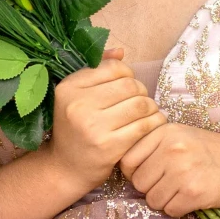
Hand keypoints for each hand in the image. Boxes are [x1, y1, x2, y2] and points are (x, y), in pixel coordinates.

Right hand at [47, 46, 165, 188]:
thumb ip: (97, 70)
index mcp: (69, 87)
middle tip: (139, 102)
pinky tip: (151, 125)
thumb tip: (121, 51)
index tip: (126, 87)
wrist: (65, 168)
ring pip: (140, 104)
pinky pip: (144, 126)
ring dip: (150, 107)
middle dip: (141, 91)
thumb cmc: (75, 128)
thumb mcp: (76, 96)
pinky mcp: (109, 147)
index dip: (127, 74)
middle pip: (130, 85)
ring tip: (146, 113)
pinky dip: (154, 123)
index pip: (113, 68)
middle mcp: (78, 105)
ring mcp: (93, 127)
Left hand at [120, 122, 219, 217]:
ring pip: (152, 200)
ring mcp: (183, 170)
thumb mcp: (184, 136)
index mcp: (165, 131)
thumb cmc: (218, 153)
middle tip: (174, 184)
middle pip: (138, 183)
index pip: (127, 161)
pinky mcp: (195, 192)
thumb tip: (125, 169)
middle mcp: (172, 148)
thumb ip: (154, 146)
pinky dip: (180, 210)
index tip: (155, 174)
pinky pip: (170, 211)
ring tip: (186, 190)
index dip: (137, 173)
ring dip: (166, 201)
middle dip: (152, 189)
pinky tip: (195, 198)